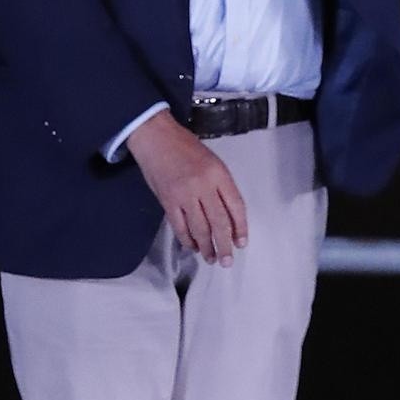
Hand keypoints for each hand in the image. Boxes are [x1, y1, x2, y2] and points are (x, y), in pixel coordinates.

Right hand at [125, 112, 248, 266]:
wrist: (157, 138)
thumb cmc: (187, 148)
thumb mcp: (213, 162)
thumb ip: (221, 187)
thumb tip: (228, 216)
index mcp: (220, 174)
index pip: (236, 206)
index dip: (240, 227)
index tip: (242, 243)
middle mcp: (204, 186)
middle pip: (218, 222)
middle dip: (224, 244)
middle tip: (227, 260)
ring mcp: (184, 195)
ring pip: (199, 228)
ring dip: (206, 247)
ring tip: (211, 259)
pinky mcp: (167, 202)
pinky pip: (180, 226)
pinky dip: (187, 239)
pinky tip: (193, 247)